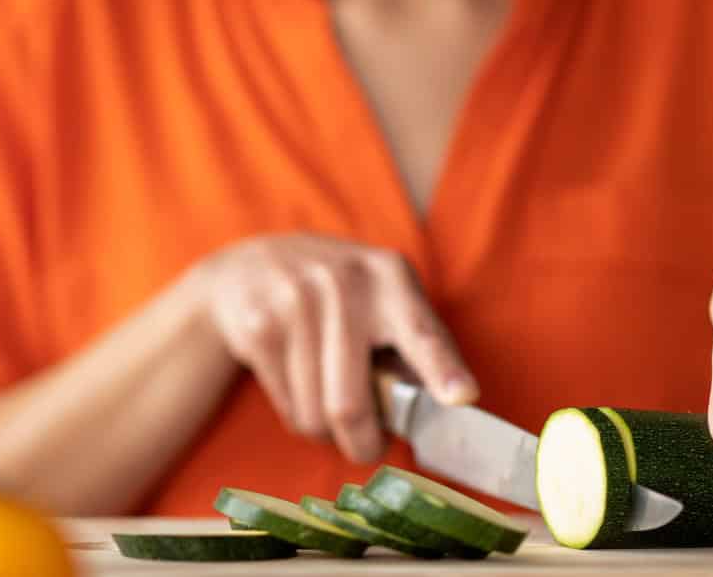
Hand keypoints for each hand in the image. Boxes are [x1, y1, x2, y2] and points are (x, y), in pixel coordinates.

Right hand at [195, 234, 477, 462]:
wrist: (251, 265)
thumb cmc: (338, 294)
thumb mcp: (384, 297)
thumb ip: (415, 344)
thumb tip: (446, 406)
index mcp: (389, 276)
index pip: (419, 330)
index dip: (441, 368)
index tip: (461, 396)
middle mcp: (342, 283)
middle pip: (350, 405)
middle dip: (363, 443)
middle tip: (369, 447)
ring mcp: (294, 302)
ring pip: (315, 417)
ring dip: (327, 431)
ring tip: (329, 402)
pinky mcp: (259, 326)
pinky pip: (288, 409)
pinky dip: (299, 416)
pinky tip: (300, 387)